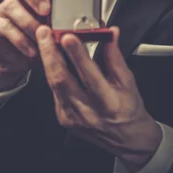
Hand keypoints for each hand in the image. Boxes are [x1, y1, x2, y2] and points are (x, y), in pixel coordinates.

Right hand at [0, 0, 64, 94]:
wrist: (19, 61)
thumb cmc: (42, 39)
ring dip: (29, 22)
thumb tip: (99, 24)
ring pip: (11, 5)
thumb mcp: (58, 27)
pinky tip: (33, 50)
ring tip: (42, 35)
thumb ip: (72, 21)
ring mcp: (5, 10)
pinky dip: (21, 40)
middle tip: (47, 10)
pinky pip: (5, 28)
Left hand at [36, 25, 161, 172]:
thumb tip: (110, 33)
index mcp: (108, 102)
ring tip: (43, 39)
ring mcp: (71, 118)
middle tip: (44, 33)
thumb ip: (115, 57)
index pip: (89, 75)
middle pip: (61, 80)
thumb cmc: (129, 109)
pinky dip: (51, 72)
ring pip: (53, 84)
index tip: (69, 37)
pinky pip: (53, 91)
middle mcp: (87, 113)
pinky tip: (49, 57)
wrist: (127, 139)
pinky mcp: (63, 118)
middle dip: (50, 54)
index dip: (77, 55)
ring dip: (46, 60)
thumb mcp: (128, 82)